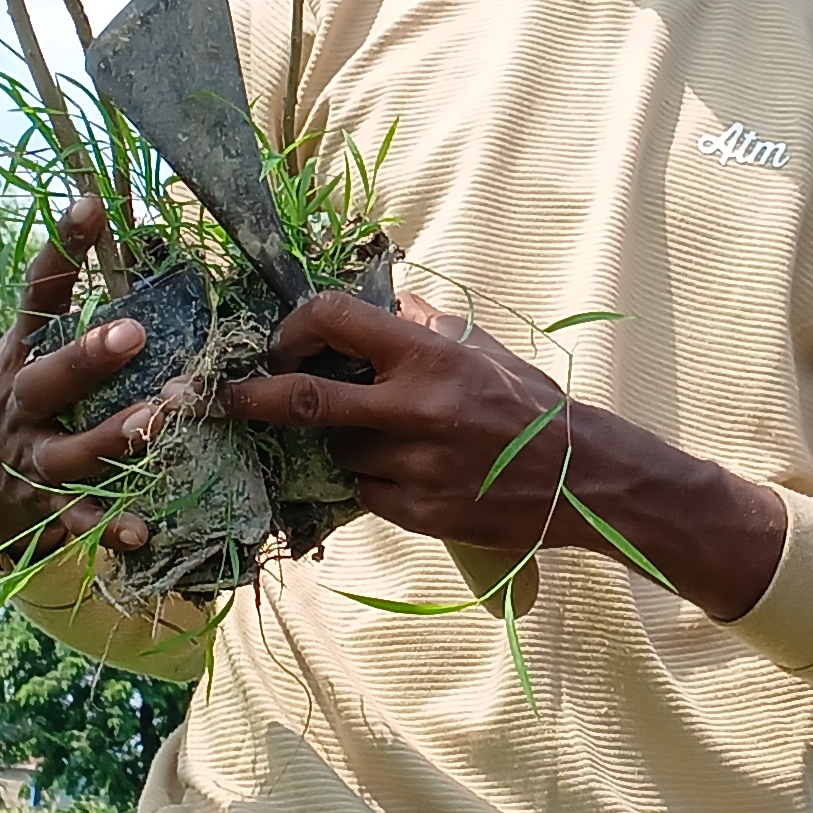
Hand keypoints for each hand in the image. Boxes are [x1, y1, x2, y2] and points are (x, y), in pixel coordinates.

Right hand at [0, 197, 162, 559]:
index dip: (61, 250)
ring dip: (112, 438)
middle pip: (47, 379)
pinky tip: (143, 531)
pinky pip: (77, 520)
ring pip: (67, 453)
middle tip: (133, 332)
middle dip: (87, 357)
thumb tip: (112, 231)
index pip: (37, 296)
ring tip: (155, 420)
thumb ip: (61, 308)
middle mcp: (19, 405)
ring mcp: (28, 459)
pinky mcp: (40, 508)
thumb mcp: (23, 349)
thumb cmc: (10, 399)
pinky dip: (108, 527)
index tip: (91, 205)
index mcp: (19, 356)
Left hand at [217, 289, 790, 619]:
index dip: (293, 327)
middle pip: (303, 399)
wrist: (587, 480)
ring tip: (361, 437)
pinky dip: (365, 480)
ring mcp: (415, 466)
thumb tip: (376, 300)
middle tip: (226, 398)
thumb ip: (425, 325)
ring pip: (335, 452)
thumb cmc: (533, 406)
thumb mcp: (483, 348)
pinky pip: (363, 493)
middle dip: (252, 398)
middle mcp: (416, 409)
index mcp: (430, 356)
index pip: (332, 320)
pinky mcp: (420, 512)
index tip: (279, 341)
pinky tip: (391, 471)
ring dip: (333, 444)